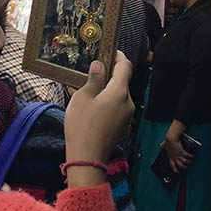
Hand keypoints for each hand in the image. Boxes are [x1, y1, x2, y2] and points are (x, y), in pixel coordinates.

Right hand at [64, 52, 133, 186]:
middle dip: (106, 75)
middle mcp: (128, 102)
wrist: (87, 159)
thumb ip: (93, 79)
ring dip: (103, 90)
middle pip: (120, 81)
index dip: (117, 56)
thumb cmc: (83, 125)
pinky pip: (114, 108)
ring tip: (83, 90)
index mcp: (120, 92)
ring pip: (116, 96)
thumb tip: (99, 65)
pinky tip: (87, 105)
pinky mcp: (121, 127)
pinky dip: (103, 103)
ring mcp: (126, 116)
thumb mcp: (83, 97)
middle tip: (88, 72)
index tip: (107, 51)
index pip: (125, 66)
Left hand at [162, 134, 193, 172]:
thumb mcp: (163, 146)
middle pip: (180, 166)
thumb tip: (161, 145)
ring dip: (188, 162)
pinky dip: (191, 156)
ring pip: (184, 162)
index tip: (178, 172)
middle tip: (186, 167)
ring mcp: (179, 155)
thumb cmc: (167, 142)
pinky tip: (192, 156)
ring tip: (190, 162)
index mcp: (170, 157)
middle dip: (184, 167)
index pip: (172, 166)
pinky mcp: (182, 152)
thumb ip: (162, 146)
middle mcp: (175, 158)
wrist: (171, 139)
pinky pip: (188, 156)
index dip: (175, 170)